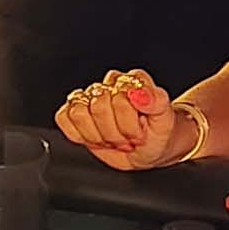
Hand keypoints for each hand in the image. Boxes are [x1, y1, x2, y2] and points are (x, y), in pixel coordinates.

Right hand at [59, 69, 200, 169]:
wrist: (152, 148)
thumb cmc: (157, 131)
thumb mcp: (165, 119)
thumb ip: (156, 101)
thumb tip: (138, 93)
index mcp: (130, 81)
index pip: (117, 96)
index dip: (128, 122)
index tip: (140, 132)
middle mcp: (108, 87)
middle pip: (97, 106)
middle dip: (115, 131)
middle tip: (128, 138)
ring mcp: (90, 100)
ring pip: (78, 113)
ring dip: (98, 135)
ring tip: (113, 138)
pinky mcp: (75, 115)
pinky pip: (63, 118)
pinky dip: (78, 134)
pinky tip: (95, 138)